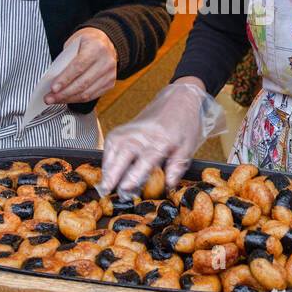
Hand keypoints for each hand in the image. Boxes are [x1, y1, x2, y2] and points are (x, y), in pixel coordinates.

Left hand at [47, 28, 116, 105]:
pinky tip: (67, 99)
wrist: (104, 42)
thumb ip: (65, 60)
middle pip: (82, 83)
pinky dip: (77, 99)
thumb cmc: (86, 42)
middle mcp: (106, 61)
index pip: (79, 66)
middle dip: (63, 93)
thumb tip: (54, 79)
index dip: (65, 79)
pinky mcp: (110, 83)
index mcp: (96, 47)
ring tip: (55, 99)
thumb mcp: (73, 44)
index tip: (53, 88)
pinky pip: (92, 96)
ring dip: (68, 99)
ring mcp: (110, 74)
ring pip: (87, 93)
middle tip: (49, 98)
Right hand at [100, 77, 225, 194]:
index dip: (135, 174)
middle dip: (113, 173)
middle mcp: (143, 134)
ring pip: (113, 148)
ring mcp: (131, 130)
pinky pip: (110, 144)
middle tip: (106, 191)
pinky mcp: (123, 129)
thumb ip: (177, 167)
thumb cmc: (184, 125)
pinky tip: (107, 171)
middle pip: (124, 153)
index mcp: (162, 140)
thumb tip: (168, 186)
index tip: (126, 187)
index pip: (146, 159)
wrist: (178, 100)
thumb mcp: (188, 147)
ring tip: (104, 186)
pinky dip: (106, 158)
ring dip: (107, 168)